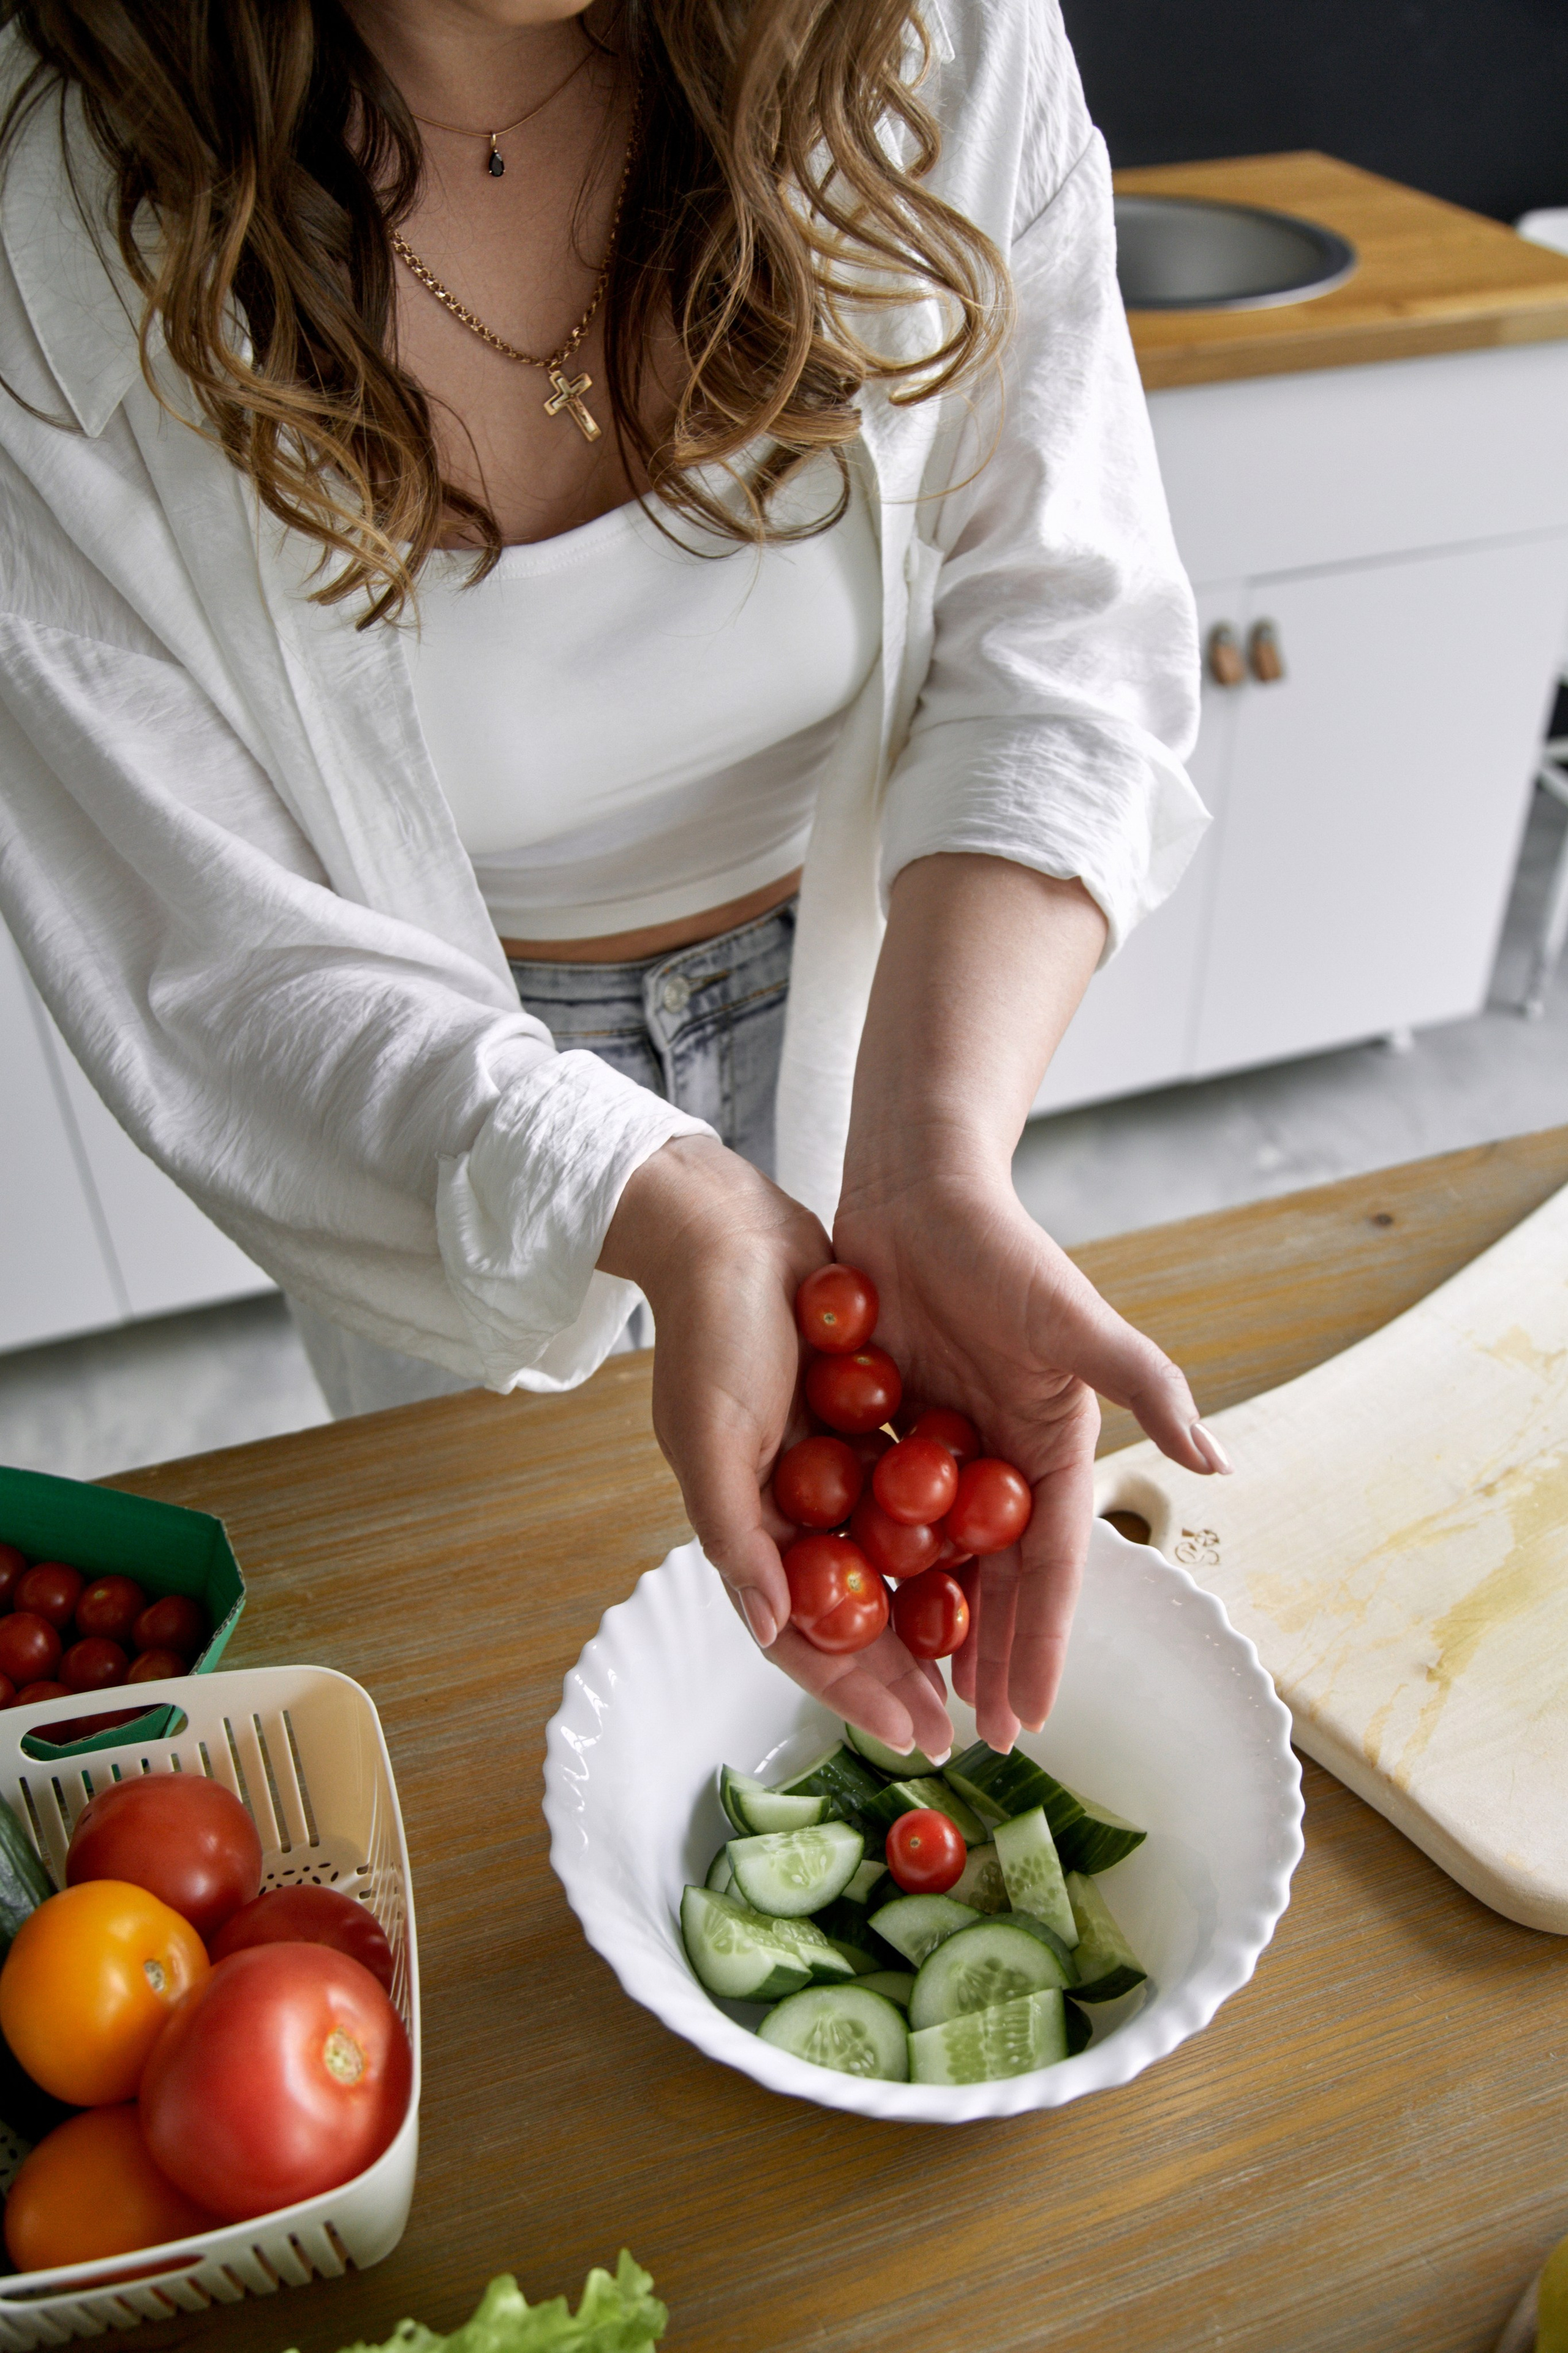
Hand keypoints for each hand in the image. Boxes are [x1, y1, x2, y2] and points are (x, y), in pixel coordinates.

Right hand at [598, 1137, 955, 1758]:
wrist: (730, 1234)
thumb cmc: (709, 1335)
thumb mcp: (711, 1437)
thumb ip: (736, 1536)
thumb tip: (773, 1629)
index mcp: (751, 1529)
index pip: (805, 1637)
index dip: (859, 1692)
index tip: (915, 1737)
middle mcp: (790, 1514)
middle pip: (857, 1615)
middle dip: (905, 1673)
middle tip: (965, 1728)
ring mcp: (829, 1475)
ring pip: (889, 1566)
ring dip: (930, 1614)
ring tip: (983, 1665)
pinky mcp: (863, 1431)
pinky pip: (909, 1500)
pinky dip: (942, 1536)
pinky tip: (991, 1563)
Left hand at [834, 1163, 1224, 1751]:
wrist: (916, 1189)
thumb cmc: (1002, 1247)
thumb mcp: (1076, 1319)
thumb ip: (1148, 1386)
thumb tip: (1220, 1463)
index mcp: (1052, 1445)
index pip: (1052, 1566)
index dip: (1042, 1641)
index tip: (1030, 1716)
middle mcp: (999, 1458)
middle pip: (994, 1580)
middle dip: (988, 1657)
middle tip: (972, 1737)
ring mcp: (940, 1450)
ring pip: (935, 1561)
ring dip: (929, 1628)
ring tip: (914, 1698)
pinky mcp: (885, 1430)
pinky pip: (875, 1514)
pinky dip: (869, 1566)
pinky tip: (847, 1616)